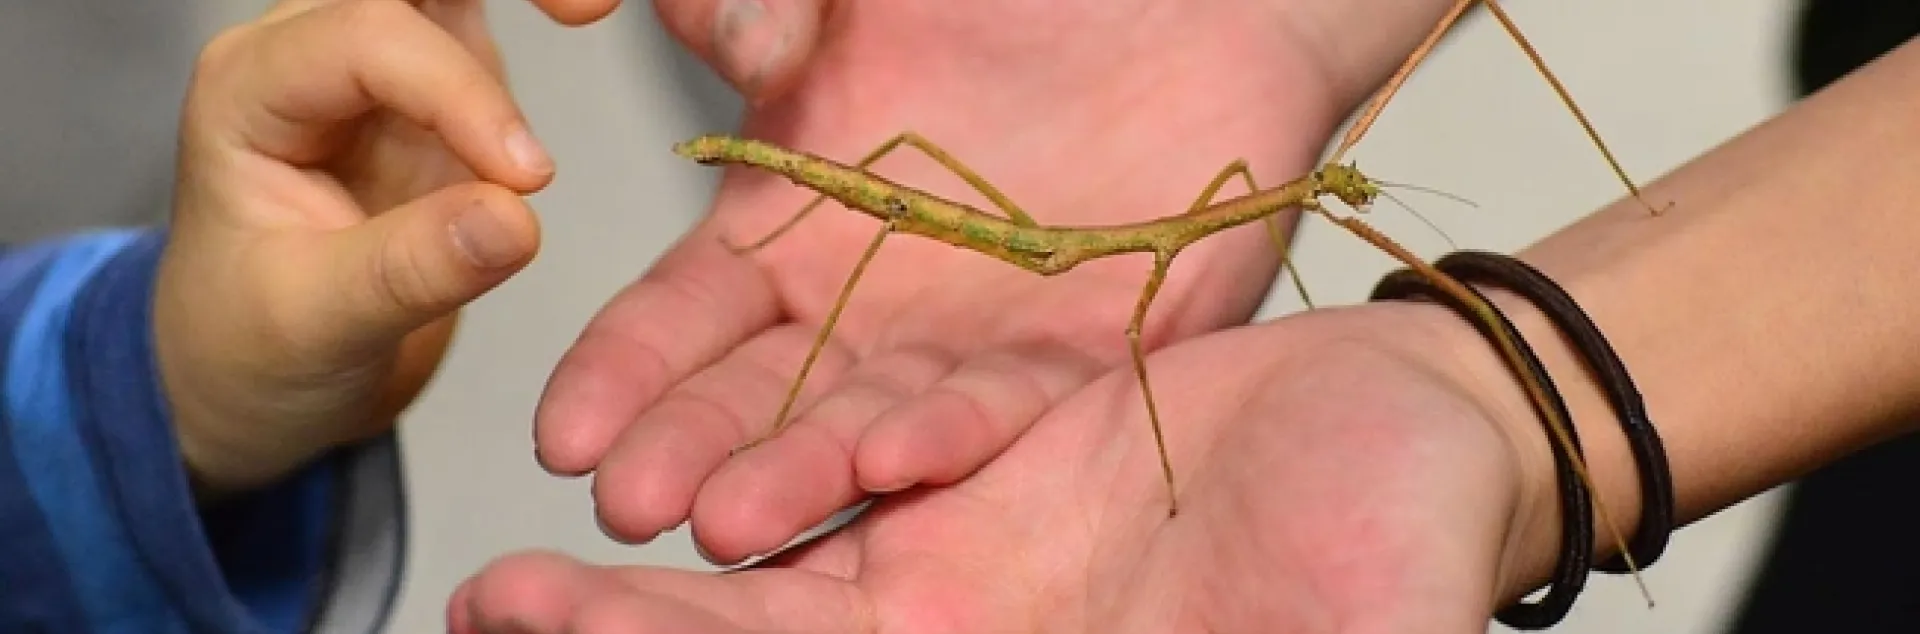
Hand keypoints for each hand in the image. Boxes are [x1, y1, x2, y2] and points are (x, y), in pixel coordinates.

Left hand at [156, 0, 552, 495]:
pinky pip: (487, 27)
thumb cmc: (249, 347)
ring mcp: (378, 69)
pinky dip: (539, 14)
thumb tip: (516, 219)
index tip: (528, 180)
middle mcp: (309, 57)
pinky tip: (582, 22)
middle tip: (589, 9)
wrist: (255, 381)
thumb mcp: (317, 326)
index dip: (458, 95)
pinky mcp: (436, 92)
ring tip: (592, 10)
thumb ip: (411, 269)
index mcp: (252, 93)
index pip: (366, 41)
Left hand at [455, 303, 1565, 632]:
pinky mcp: (998, 445)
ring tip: (546, 547)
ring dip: (676, 544)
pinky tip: (719, 462)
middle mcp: (977, 625)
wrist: (1426, 433)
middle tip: (500, 610)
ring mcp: (979, 539)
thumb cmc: (1401, 555)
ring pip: (794, 548)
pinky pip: (880, 439)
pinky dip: (809, 449)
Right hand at [535, 0, 1367, 556]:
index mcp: (800, 229)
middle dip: (690, 450)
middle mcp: (872, 307)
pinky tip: (888, 467)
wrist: (1191, 1)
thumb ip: (765, 15)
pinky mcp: (1081, 354)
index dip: (622, 373)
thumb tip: (703, 31)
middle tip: (628, 501)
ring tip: (728, 521)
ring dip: (799, 475)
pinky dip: (952, 436)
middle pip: (760, 396)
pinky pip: (1010, 408)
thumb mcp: (864, 1)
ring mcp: (970, 341)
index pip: (686, 318)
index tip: (562, 430)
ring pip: (868, 426)